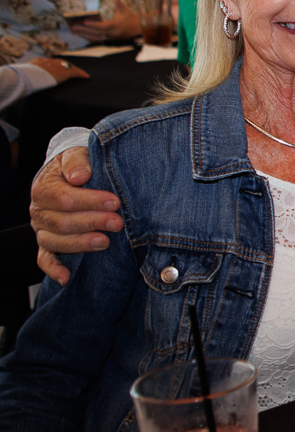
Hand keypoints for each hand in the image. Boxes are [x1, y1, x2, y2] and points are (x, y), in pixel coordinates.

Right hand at [22, 57, 87, 84]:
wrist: (25, 77)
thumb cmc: (20, 79)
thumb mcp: (21, 75)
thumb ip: (24, 76)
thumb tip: (19, 82)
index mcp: (37, 62)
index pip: (48, 62)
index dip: (54, 64)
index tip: (57, 67)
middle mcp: (48, 62)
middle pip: (60, 62)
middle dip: (66, 65)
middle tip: (72, 69)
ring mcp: (56, 66)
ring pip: (69, 66)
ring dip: (75, 70)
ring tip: (80, 74)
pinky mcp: (63, 72)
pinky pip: (75, 72)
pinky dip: (81, 74)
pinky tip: (86, 77)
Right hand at [30, 146, 118, 283]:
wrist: (70, 174)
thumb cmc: (77, 165)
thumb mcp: (77, 154)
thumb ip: (77, 161)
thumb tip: (80, 175)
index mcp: (44, 188)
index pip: (64, 199)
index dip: (90, 201)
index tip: (115, 201)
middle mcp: (40, 212)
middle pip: (62, 222)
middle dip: (92, 222)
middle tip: (117, 222)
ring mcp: (43, 230)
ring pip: (56, 242)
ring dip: (81, 244)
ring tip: (105, 242)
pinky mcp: (48, 244)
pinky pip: (45, 259)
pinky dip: (54, 270)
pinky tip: (66, 277)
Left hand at [68, 7, 141, 42]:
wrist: (137, 29)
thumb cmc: (129, 18)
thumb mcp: (124, 10)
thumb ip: (118, 2)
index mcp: (115, 25)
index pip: (102, 26)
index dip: (92, 24)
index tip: (83, 21)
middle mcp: (112, 33)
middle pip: (96, 33)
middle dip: (84, 30)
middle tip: (73, 27)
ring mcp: (110, 38)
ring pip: (95, 37)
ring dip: (84, 34)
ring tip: (74, 30)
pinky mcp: (109, 40)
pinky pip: (97, 39)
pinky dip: (88, 37)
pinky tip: (81, 34)